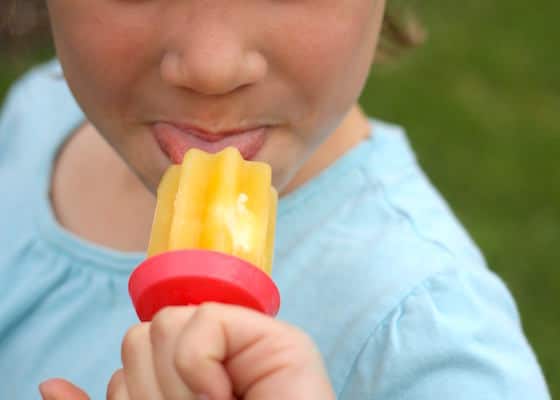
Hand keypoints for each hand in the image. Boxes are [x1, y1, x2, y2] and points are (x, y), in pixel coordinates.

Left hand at [40, 303, 335, 399]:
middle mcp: (218, 352)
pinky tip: (225, 397)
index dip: (136, 391)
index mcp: (187, 375)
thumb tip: (49, 384)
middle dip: (153, 389)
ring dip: (176, 385)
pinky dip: (199, 368)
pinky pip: (204, 322)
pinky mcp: (275, 336)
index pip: (135, 349)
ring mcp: (248, 340)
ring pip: (166, 323)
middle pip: (145, 332)